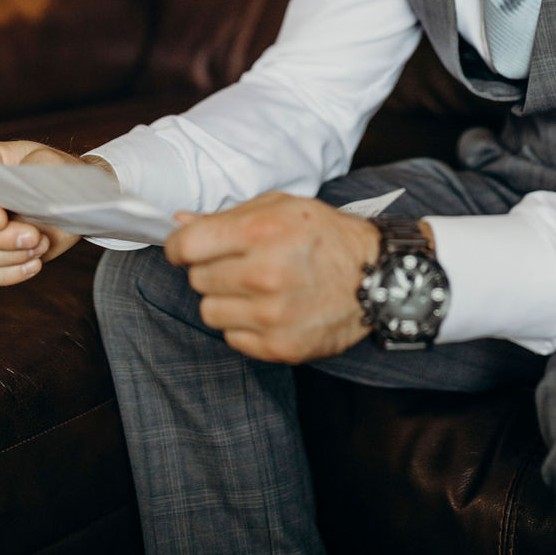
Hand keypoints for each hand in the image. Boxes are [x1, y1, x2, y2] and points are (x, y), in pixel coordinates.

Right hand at [0, 140, 112, 286]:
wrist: (74, 200)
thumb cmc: (60, 174)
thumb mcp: (54, 162)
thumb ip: (38, 167)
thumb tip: (21, 191)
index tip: (1, 220)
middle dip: (0, 239)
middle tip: (34, 236)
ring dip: (9, 256)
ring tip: (40, 245)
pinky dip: (9, 273)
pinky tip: (34, 264)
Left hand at [165, 191, 379, 363]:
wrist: (376, 276)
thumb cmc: (325, 235)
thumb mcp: (281, 207)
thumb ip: (228, 216)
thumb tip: (179, 223)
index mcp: (261, 232)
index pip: (187, 246)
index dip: (180, 246)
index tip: (187, 247)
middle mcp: (264, 275)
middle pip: (197, 279)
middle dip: (212, 269)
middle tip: (241, 263)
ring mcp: (271, 316)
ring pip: (210, 312)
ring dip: (226, 299)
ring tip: (256, 288)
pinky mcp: (279, 347)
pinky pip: (232, 338)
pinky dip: (244, 325)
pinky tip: (269, 309)